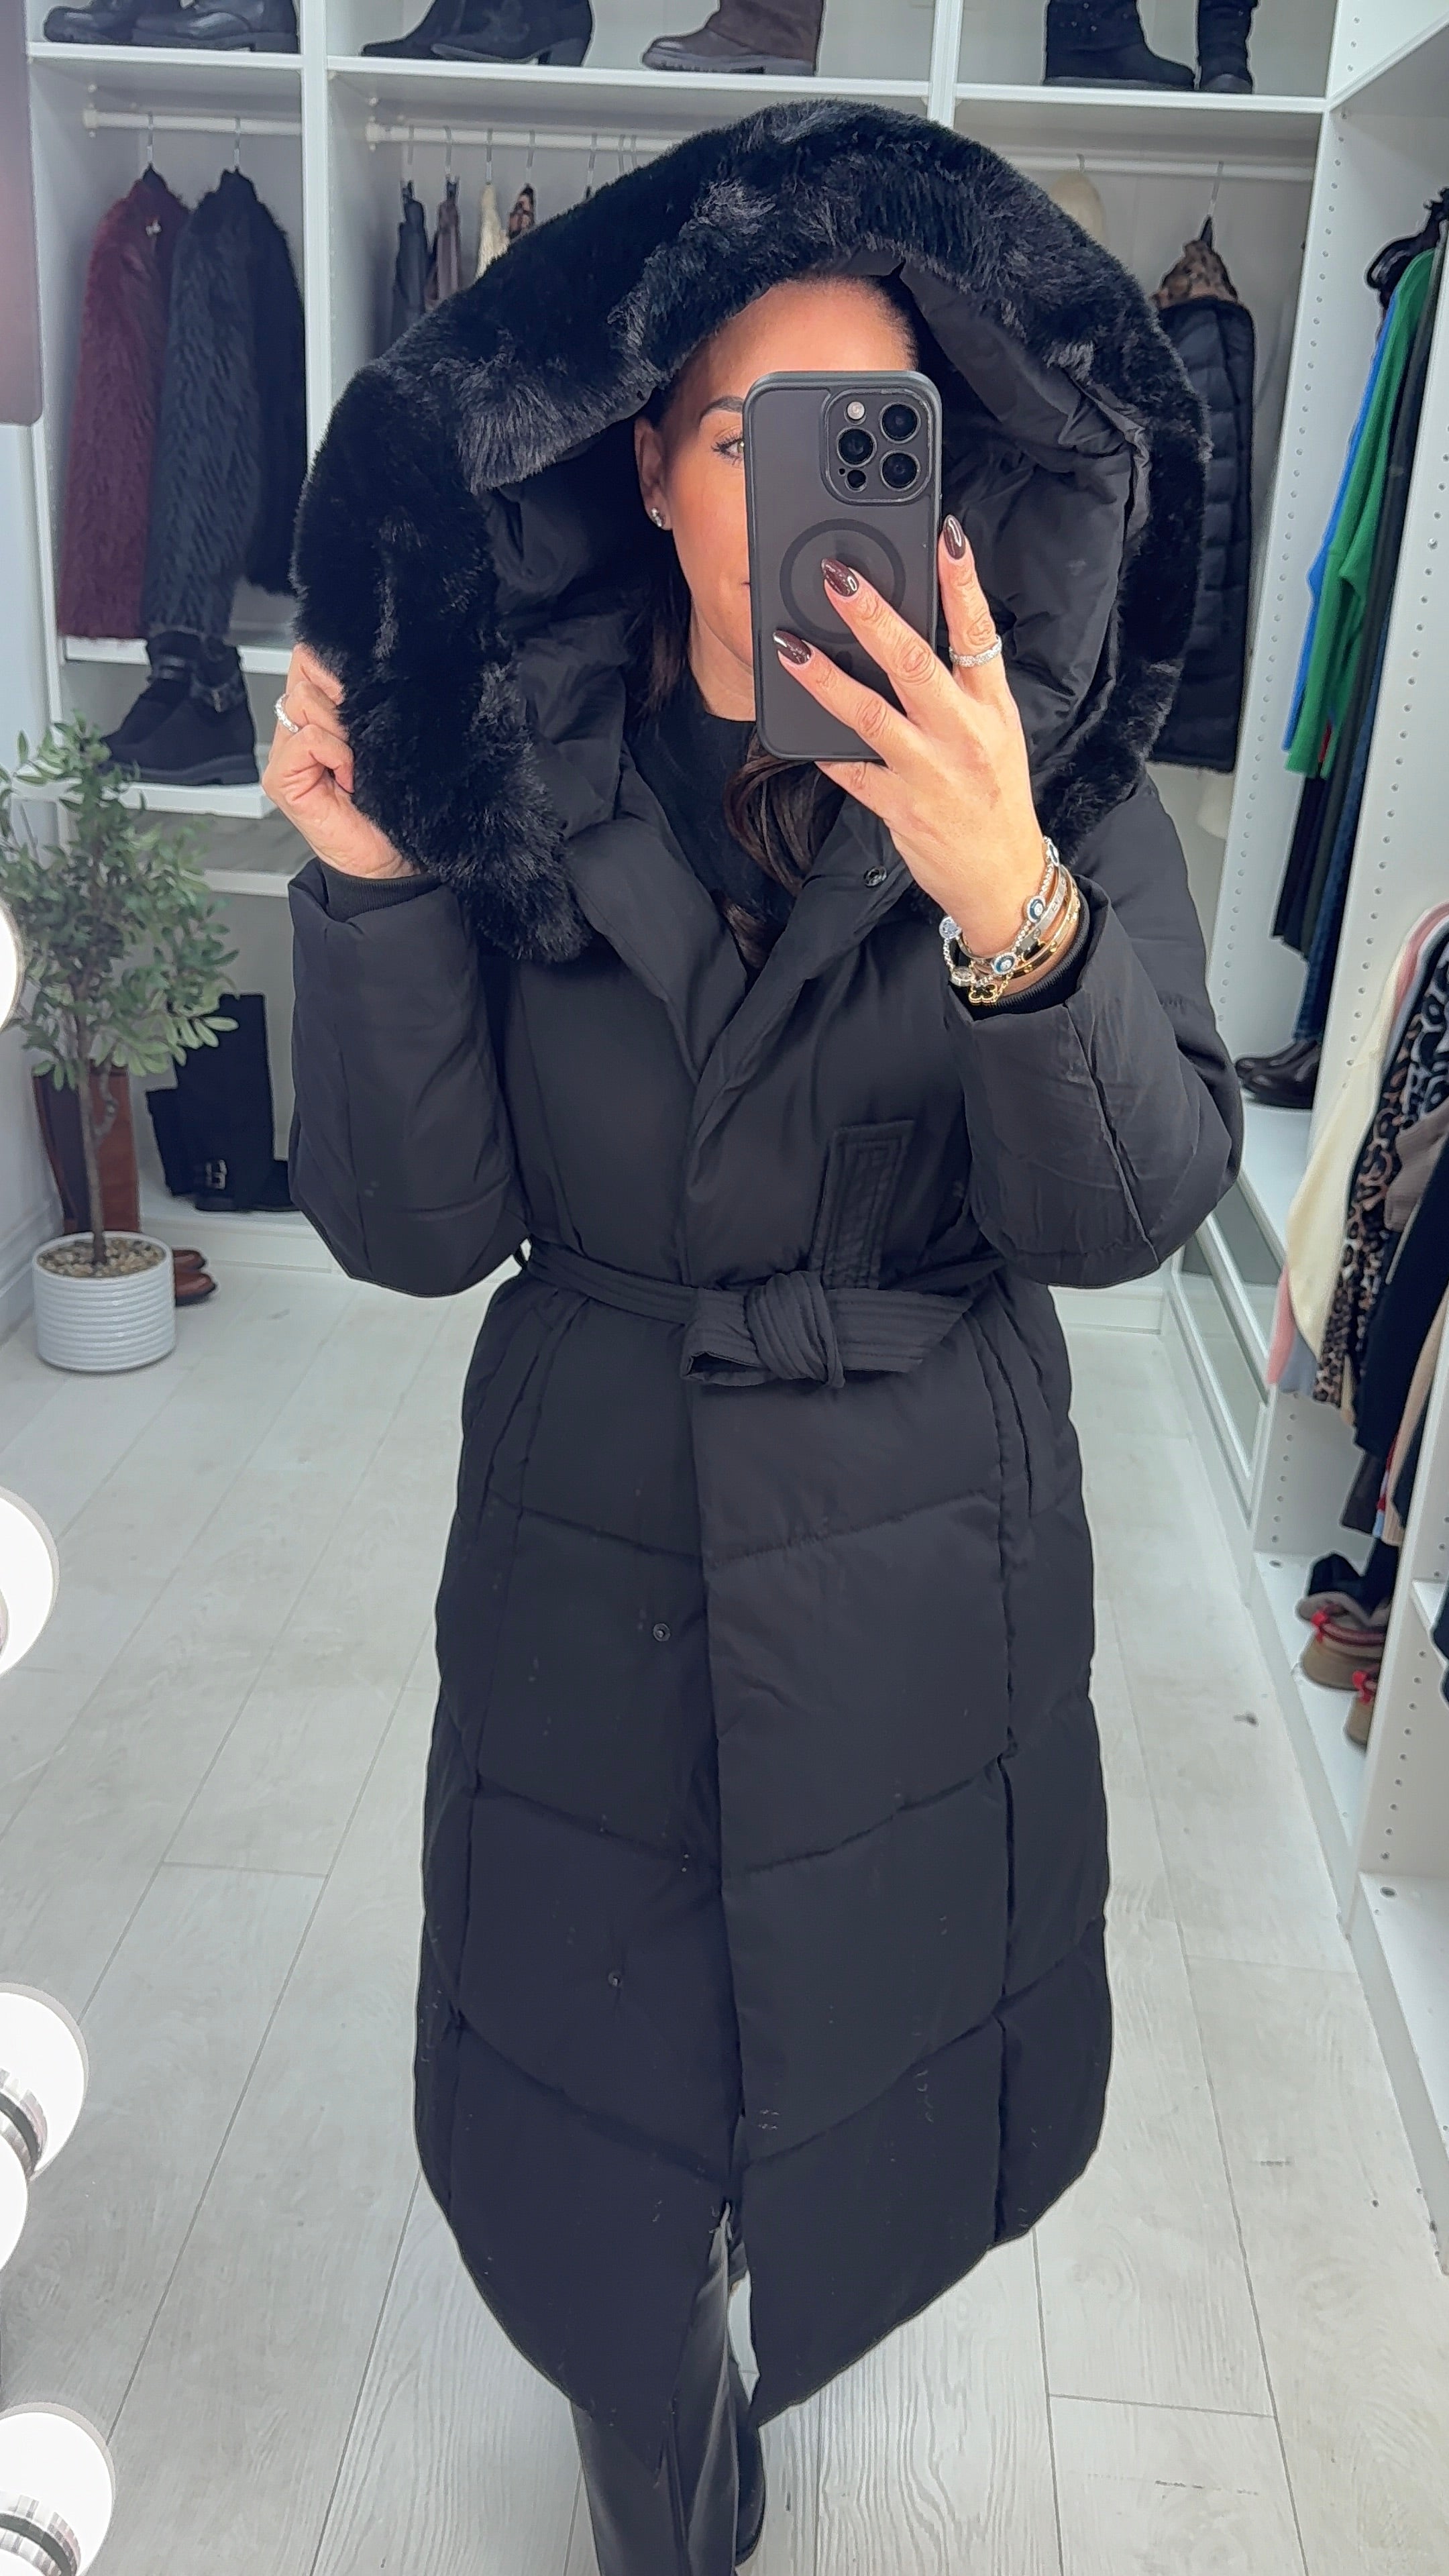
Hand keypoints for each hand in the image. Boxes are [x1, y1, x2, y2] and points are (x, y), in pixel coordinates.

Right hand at [262, 646, 414, 879]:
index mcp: (316, 719)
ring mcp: (284, 758)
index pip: (309, 662)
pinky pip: (306, 738)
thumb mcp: (375, 744)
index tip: (362, 696)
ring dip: (340, 729)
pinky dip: (334, 752)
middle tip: (361, 738)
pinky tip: (347, 777)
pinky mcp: (281, 780)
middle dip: (341, 699)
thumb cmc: (386, 808)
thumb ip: (358, 708)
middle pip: (304, 674)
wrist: (387, 860)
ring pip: (303, 702)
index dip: (334, 668)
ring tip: (355, 764)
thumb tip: (359, 670)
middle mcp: (294, 735)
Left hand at [774, 521, 1045, 956]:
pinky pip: (850, 770)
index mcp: (992, 708)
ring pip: (870, 714)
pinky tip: (797, 726)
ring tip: (790, 647)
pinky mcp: (900, 808)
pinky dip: (823, 748)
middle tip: (837, 579)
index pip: (980, 633)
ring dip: (825, 678)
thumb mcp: (998, 732)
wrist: (1000, 877)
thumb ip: (964, 686)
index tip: (946, 537)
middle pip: (914, 663)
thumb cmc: (995, 798)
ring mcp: (929, 773)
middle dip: (873, 617)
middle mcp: (962, 735)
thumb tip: (916, 634)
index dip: (963, 583)